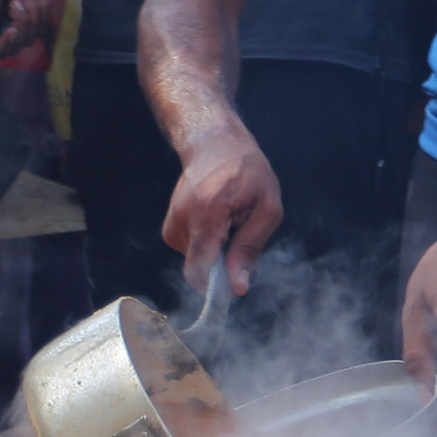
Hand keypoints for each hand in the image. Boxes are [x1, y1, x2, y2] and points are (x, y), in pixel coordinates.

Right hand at [160, 124, 284, 301]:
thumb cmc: (248, 172)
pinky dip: (208, 248)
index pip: (201, 268)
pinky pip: (192, 254)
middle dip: (223, 268)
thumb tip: (238, 287)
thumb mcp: (266, 208)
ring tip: (231, 226)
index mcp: (208, 212)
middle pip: (200, 270)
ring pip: (197, 264)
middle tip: (242, 241)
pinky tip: (218, 225)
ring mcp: (172, 224)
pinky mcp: (170, 229)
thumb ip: (250, 248)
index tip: (234, 290)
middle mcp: (183, 220)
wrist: (215, 145)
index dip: (216, 288)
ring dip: (218, 255)